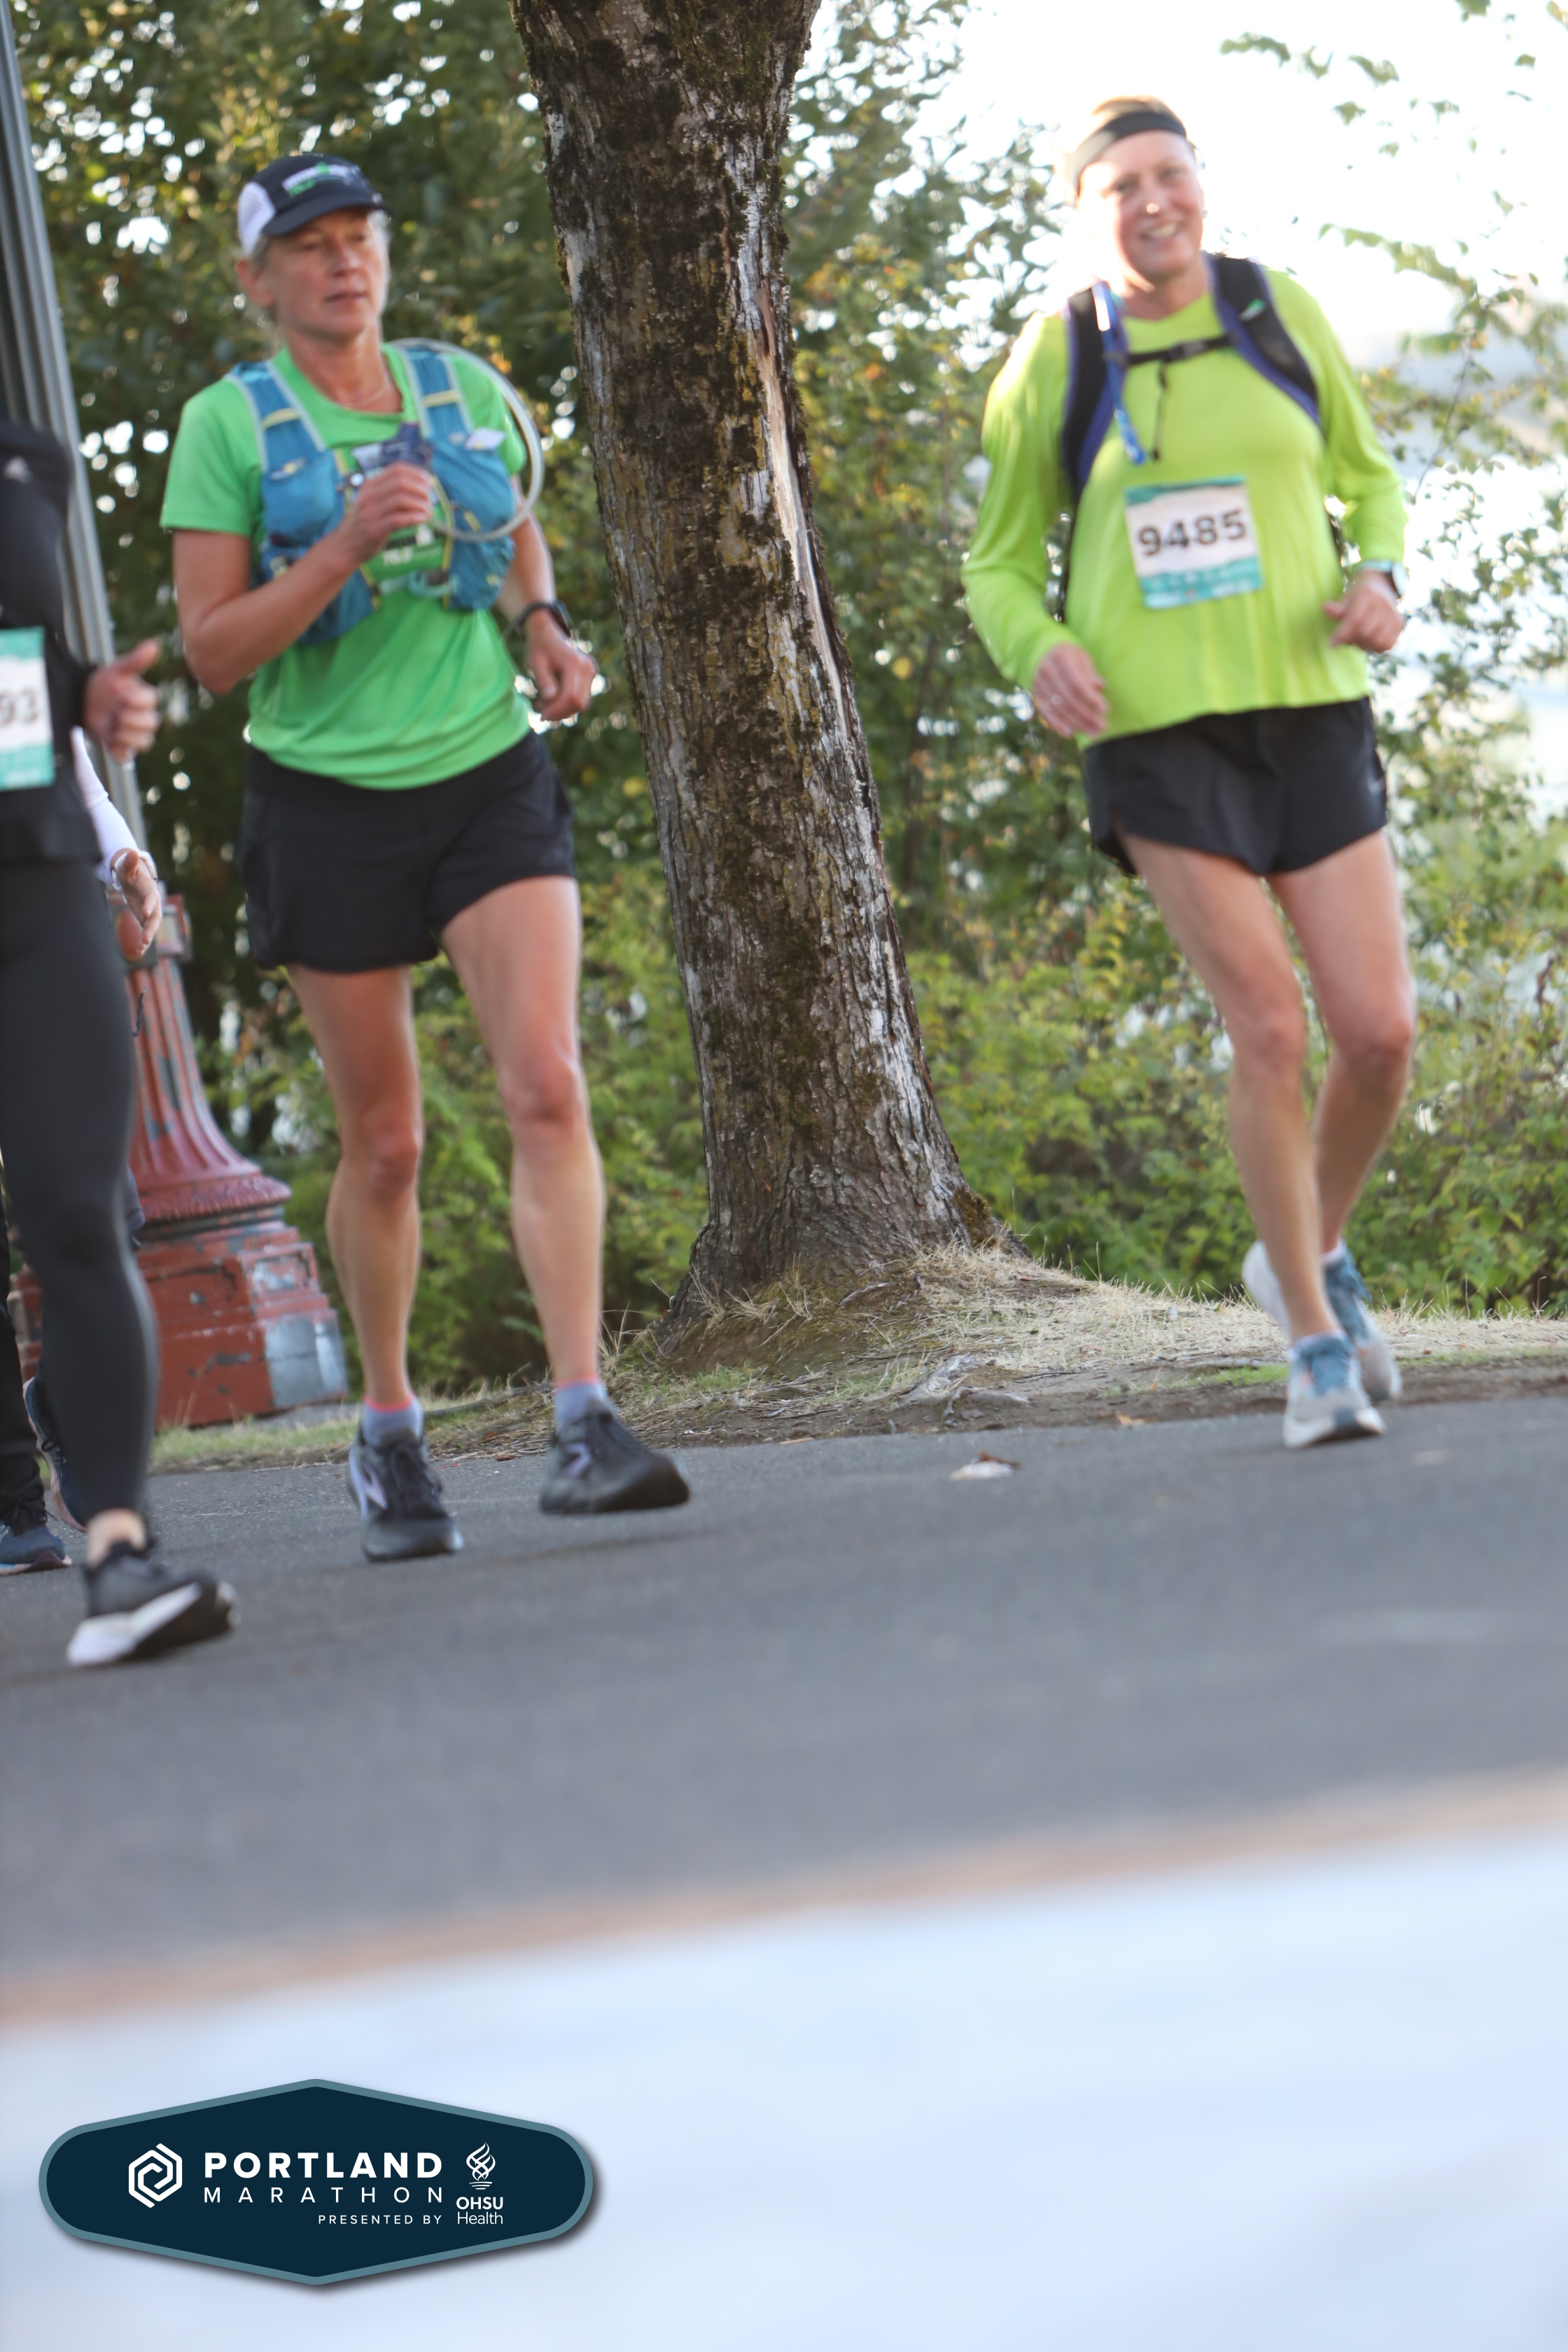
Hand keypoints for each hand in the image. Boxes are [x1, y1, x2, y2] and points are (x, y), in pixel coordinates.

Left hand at [82, 640, 159, 760]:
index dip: (133, 699)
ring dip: (123, 733)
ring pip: (142, 743)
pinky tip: (108, 738)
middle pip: (150, 725)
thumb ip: (136, 660)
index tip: (120, 694)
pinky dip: (116, 749)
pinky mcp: (122, 748)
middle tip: (114, 710)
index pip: (151, 703)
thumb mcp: (118, 670)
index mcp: (146, 700)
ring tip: (111, 724)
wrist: (82, 699)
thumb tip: (154, 644)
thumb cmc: (103, 683)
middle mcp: (145, 719)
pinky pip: (126, 757)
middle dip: (127, 717)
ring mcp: (134, 735)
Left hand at [110, 848, 161, 960]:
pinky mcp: (144, 918)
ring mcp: (149, 910)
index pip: (151, 896)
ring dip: (148, 936)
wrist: (131, 875)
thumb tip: (131, 853)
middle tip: (146, 938)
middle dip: (151, 927)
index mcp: (148, 887)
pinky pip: (146, 930)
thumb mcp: (125, 864)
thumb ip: (128, 861)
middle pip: (156, 915)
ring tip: (141, 947)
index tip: (145, 914)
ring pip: (152, 925)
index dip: (149, 905)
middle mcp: (152, 900)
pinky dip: (143, 940)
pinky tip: (138, 950)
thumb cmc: (127, 868)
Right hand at [337, 463, 434, 565]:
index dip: (416, 473)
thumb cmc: (364, 525)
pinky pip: (398, 519)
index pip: (396, 470)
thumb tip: (419, 489)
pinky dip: (414, 518)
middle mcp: (369, 496)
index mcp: (370, 486)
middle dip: (420, 488)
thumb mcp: (372, 502)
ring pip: (401, 499)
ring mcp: (371, 512)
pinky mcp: (375, 529)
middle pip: (400, 482)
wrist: (344, 546)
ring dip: (420, 504)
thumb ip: (389, 494)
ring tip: (428, 511)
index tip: (428, 481)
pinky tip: (422, 519)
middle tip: (429, 498)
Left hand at [526, 612, 597, 721]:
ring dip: (563, 709)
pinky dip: (567, 703)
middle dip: (560, 712)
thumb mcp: (535, 663)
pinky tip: (552, 701)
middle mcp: (587, 667)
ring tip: (544, 706)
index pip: (571, 696)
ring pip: (581, 703)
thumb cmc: (538, 647)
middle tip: (541, 714)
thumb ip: (544, 680)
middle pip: (578, 702)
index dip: (557, 710)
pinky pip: (581, 696)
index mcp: (575, 663)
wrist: (546, 631)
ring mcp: (591, 671)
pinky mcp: (590, 675)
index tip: (541, 715)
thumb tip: (550, 699)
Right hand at [1031, 642, 1108, 737]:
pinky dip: (1058, 724)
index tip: (1105, 711)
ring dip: (1077, 723)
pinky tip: (1070, 733)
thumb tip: (1100, 687)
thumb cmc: (1071, 657)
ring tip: (1093, 733)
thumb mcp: (1082, 659)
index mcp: (1061, 658)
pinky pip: (1047, 713)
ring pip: (1059, 709)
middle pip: (1068, 699)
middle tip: (1101, 727)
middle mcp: (1047, 671)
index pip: (1077, 684)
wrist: (1045, 653)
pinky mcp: (1036, 695)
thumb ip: (1090, 674)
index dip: (1091, 699)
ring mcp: (1039, 684)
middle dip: (1086, 716)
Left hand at [1324, 571, 1403, 652]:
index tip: (1331, 644)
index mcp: (1368, 593)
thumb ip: (1337, 608)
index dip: (1342, 634)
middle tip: (1345, 639)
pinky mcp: (1399, 624)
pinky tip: (1369, 640)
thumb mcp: (1346, 599)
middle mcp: (1384, 603)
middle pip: (1364, 632)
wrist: (1381, 588)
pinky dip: (1375, 647)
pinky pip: (1386, 644)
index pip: (1355, 619)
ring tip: (1357, 638)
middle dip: (1350, 640)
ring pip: (1375, 640)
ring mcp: (1394, 614)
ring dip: (1362, 645)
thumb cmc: (1358, 597)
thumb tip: (1325, 608)